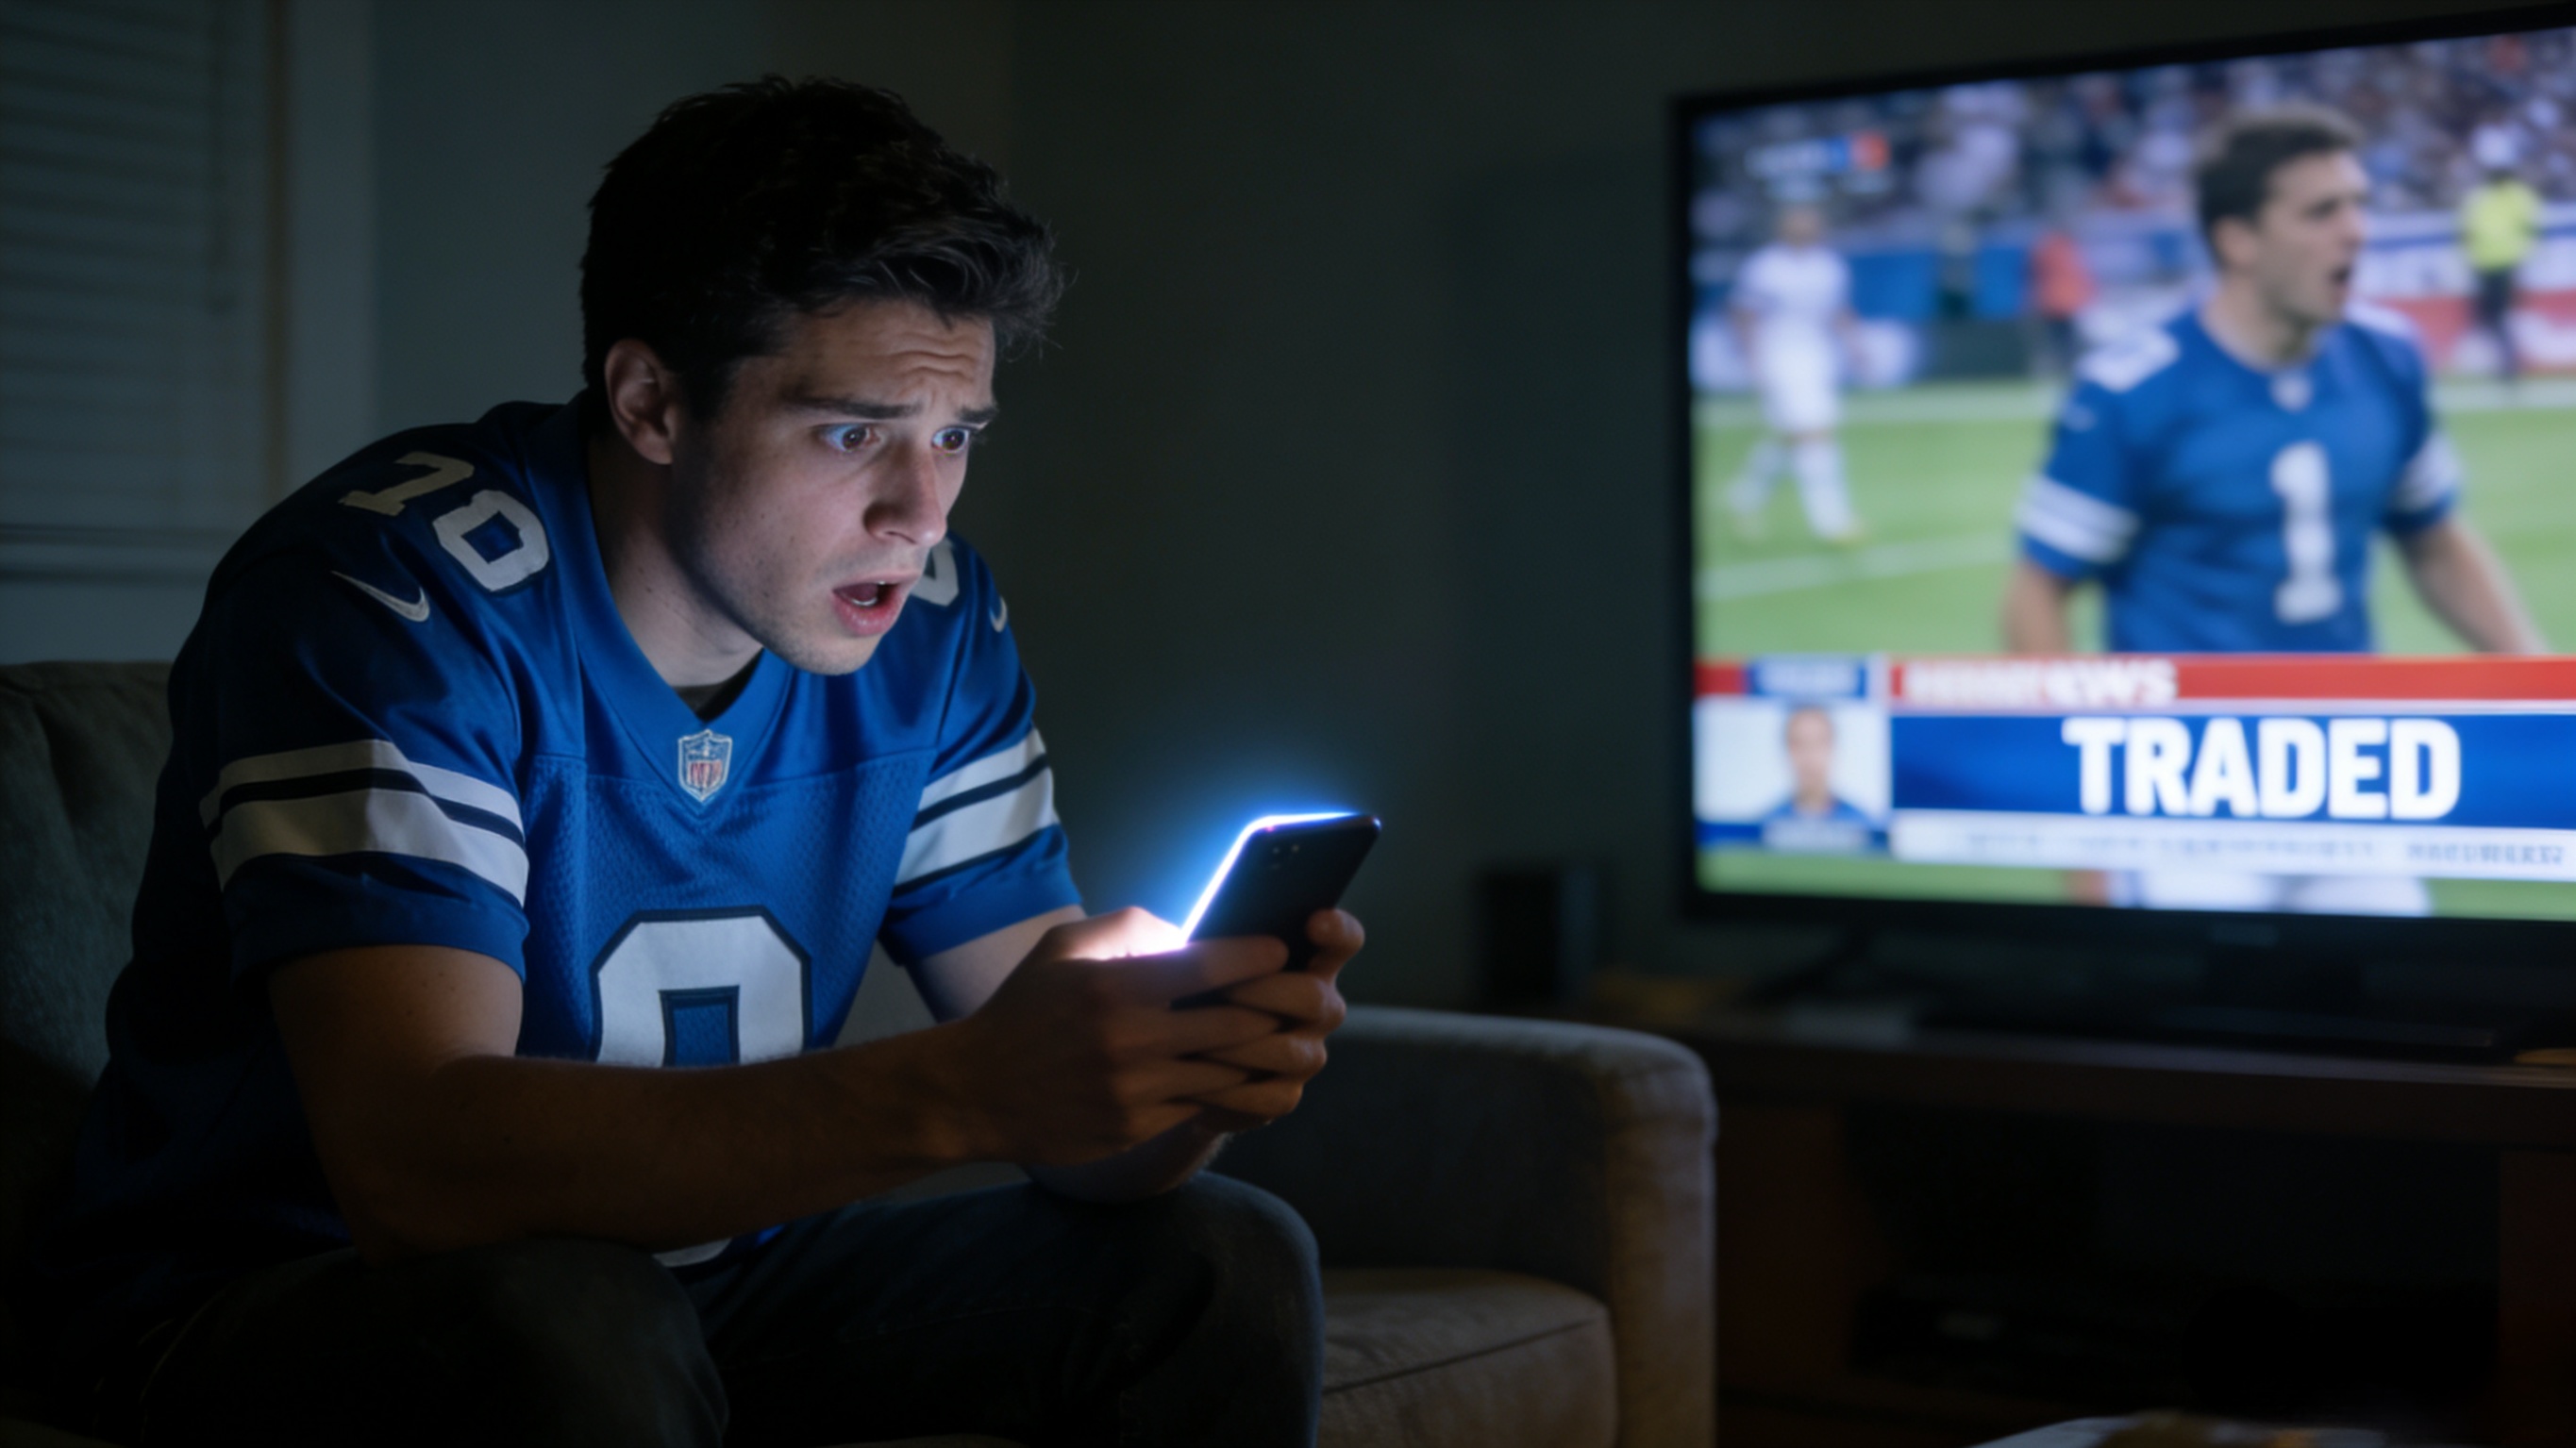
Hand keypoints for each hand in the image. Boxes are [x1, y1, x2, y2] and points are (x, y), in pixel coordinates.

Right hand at [940, 908, 1291, 1165]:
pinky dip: (1224, 1090)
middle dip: (1272, 1009)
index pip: (1212, 965)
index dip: (1257, 955)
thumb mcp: (1063, 947)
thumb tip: (1190, 934)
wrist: (975, 1092)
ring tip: (1274, 1038)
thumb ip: (1129, 929)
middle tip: (1288, 998)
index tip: (1278, 951)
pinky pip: (1201, 1107)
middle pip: (1239, 1024)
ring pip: (1229, 1073)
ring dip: (1256, 1055)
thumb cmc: (1025, 1010)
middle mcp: (1132, 1040)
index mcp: (1116, 986)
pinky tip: (1234, 1074)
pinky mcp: (1136, 1128)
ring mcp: (1137, 1091)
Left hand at [1187, 909, 1363, 1131]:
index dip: (1338, 931)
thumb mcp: (1190, 956)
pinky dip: (1229, 1091)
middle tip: (1221, 991)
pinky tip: (1194, 1083)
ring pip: (1291, 1053)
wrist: (1174, 1065)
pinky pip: (1268, 1098)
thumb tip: (1177, 927)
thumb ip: (1199, 938)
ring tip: (1195, 1042)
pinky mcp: (1284, 1095)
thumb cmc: (1189, 990)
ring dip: (1242, 1046)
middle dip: (1268, 993)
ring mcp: (1305, 1053)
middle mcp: (1317, 1007)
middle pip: (1316, 998)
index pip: (1342, 941)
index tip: (1314, 922)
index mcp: (1305, 962)